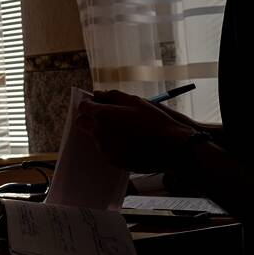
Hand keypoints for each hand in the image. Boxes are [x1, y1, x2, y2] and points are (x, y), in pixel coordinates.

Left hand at [76, 89, 195, 171]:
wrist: (171, 148)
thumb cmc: (154, 122)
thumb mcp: (135, 101)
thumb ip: (112, 95)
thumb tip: (97, 94)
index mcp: (103, 115)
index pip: (83, 107)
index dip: (89, 104)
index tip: (96, 104)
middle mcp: (99, 133)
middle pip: (82, 123)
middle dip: (89, 118)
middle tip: (106, 116)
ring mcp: (104, 148)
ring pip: (94, 137)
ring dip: (101, 131)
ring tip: (123, 129)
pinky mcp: (112, 160)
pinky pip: (105, 149)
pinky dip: (111, 143)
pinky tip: (127, 140)